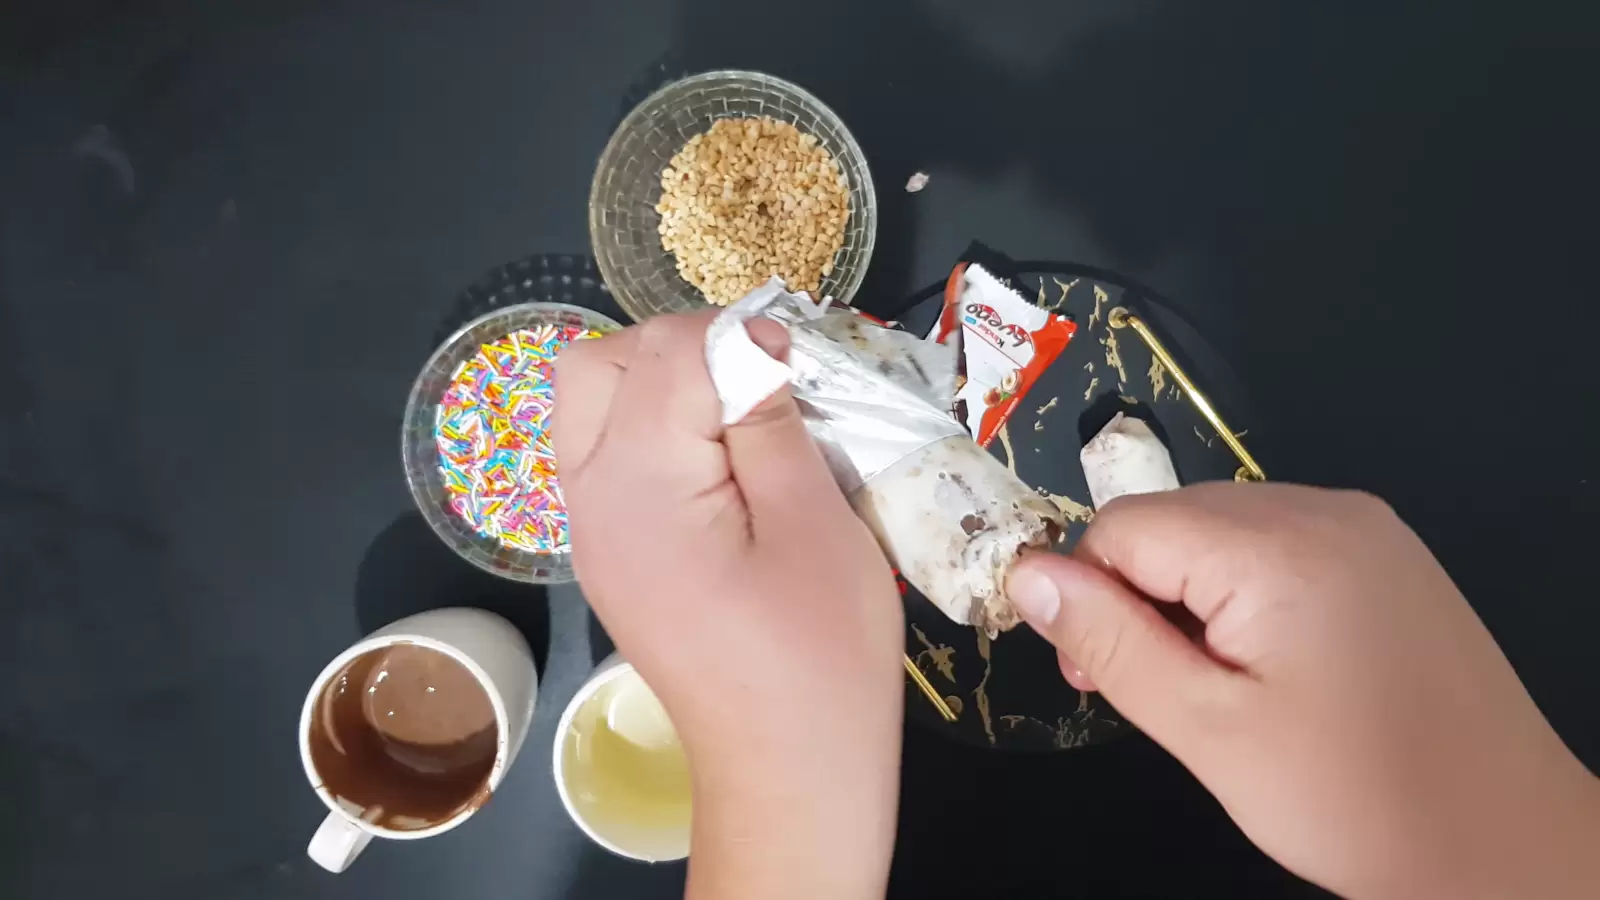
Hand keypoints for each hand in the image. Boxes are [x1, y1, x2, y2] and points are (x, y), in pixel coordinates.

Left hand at [554, 311, 903, 898]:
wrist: (787, 771)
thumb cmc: (820, 654)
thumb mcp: (815, 521)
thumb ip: (769, 421)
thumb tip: (750, 342)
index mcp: (636, 483)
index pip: (664, 351)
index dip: (740, 340)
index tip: (801, 371)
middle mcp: (589, 498)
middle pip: (595, 365)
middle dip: (677, 350)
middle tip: (759, 382)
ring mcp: (591, 532)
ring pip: (591, 407)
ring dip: (660, 388)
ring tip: (740, 419)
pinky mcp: (610, 557)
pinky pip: (607, 458)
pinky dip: (654, 434)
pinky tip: (720, 468)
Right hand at [1007, 482, 1599, 899]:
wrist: (1505, 838)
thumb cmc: (1354, 797)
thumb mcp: (1210, 730)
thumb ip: (1110, 643)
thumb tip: (1025, 576)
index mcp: (1276, 546)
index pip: (1123, 527)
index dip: (1087, 595)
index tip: (1094, 674)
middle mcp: (1323, 510)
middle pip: (1173, 520)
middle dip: (1138, 594)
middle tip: (1156, 691)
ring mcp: (1364, 527)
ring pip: (1221, 531)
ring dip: (1191, 595)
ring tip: (1219, 688)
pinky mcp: (1388, 554)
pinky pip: (1278, 545)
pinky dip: (1246, 593)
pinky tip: (1269, 665)